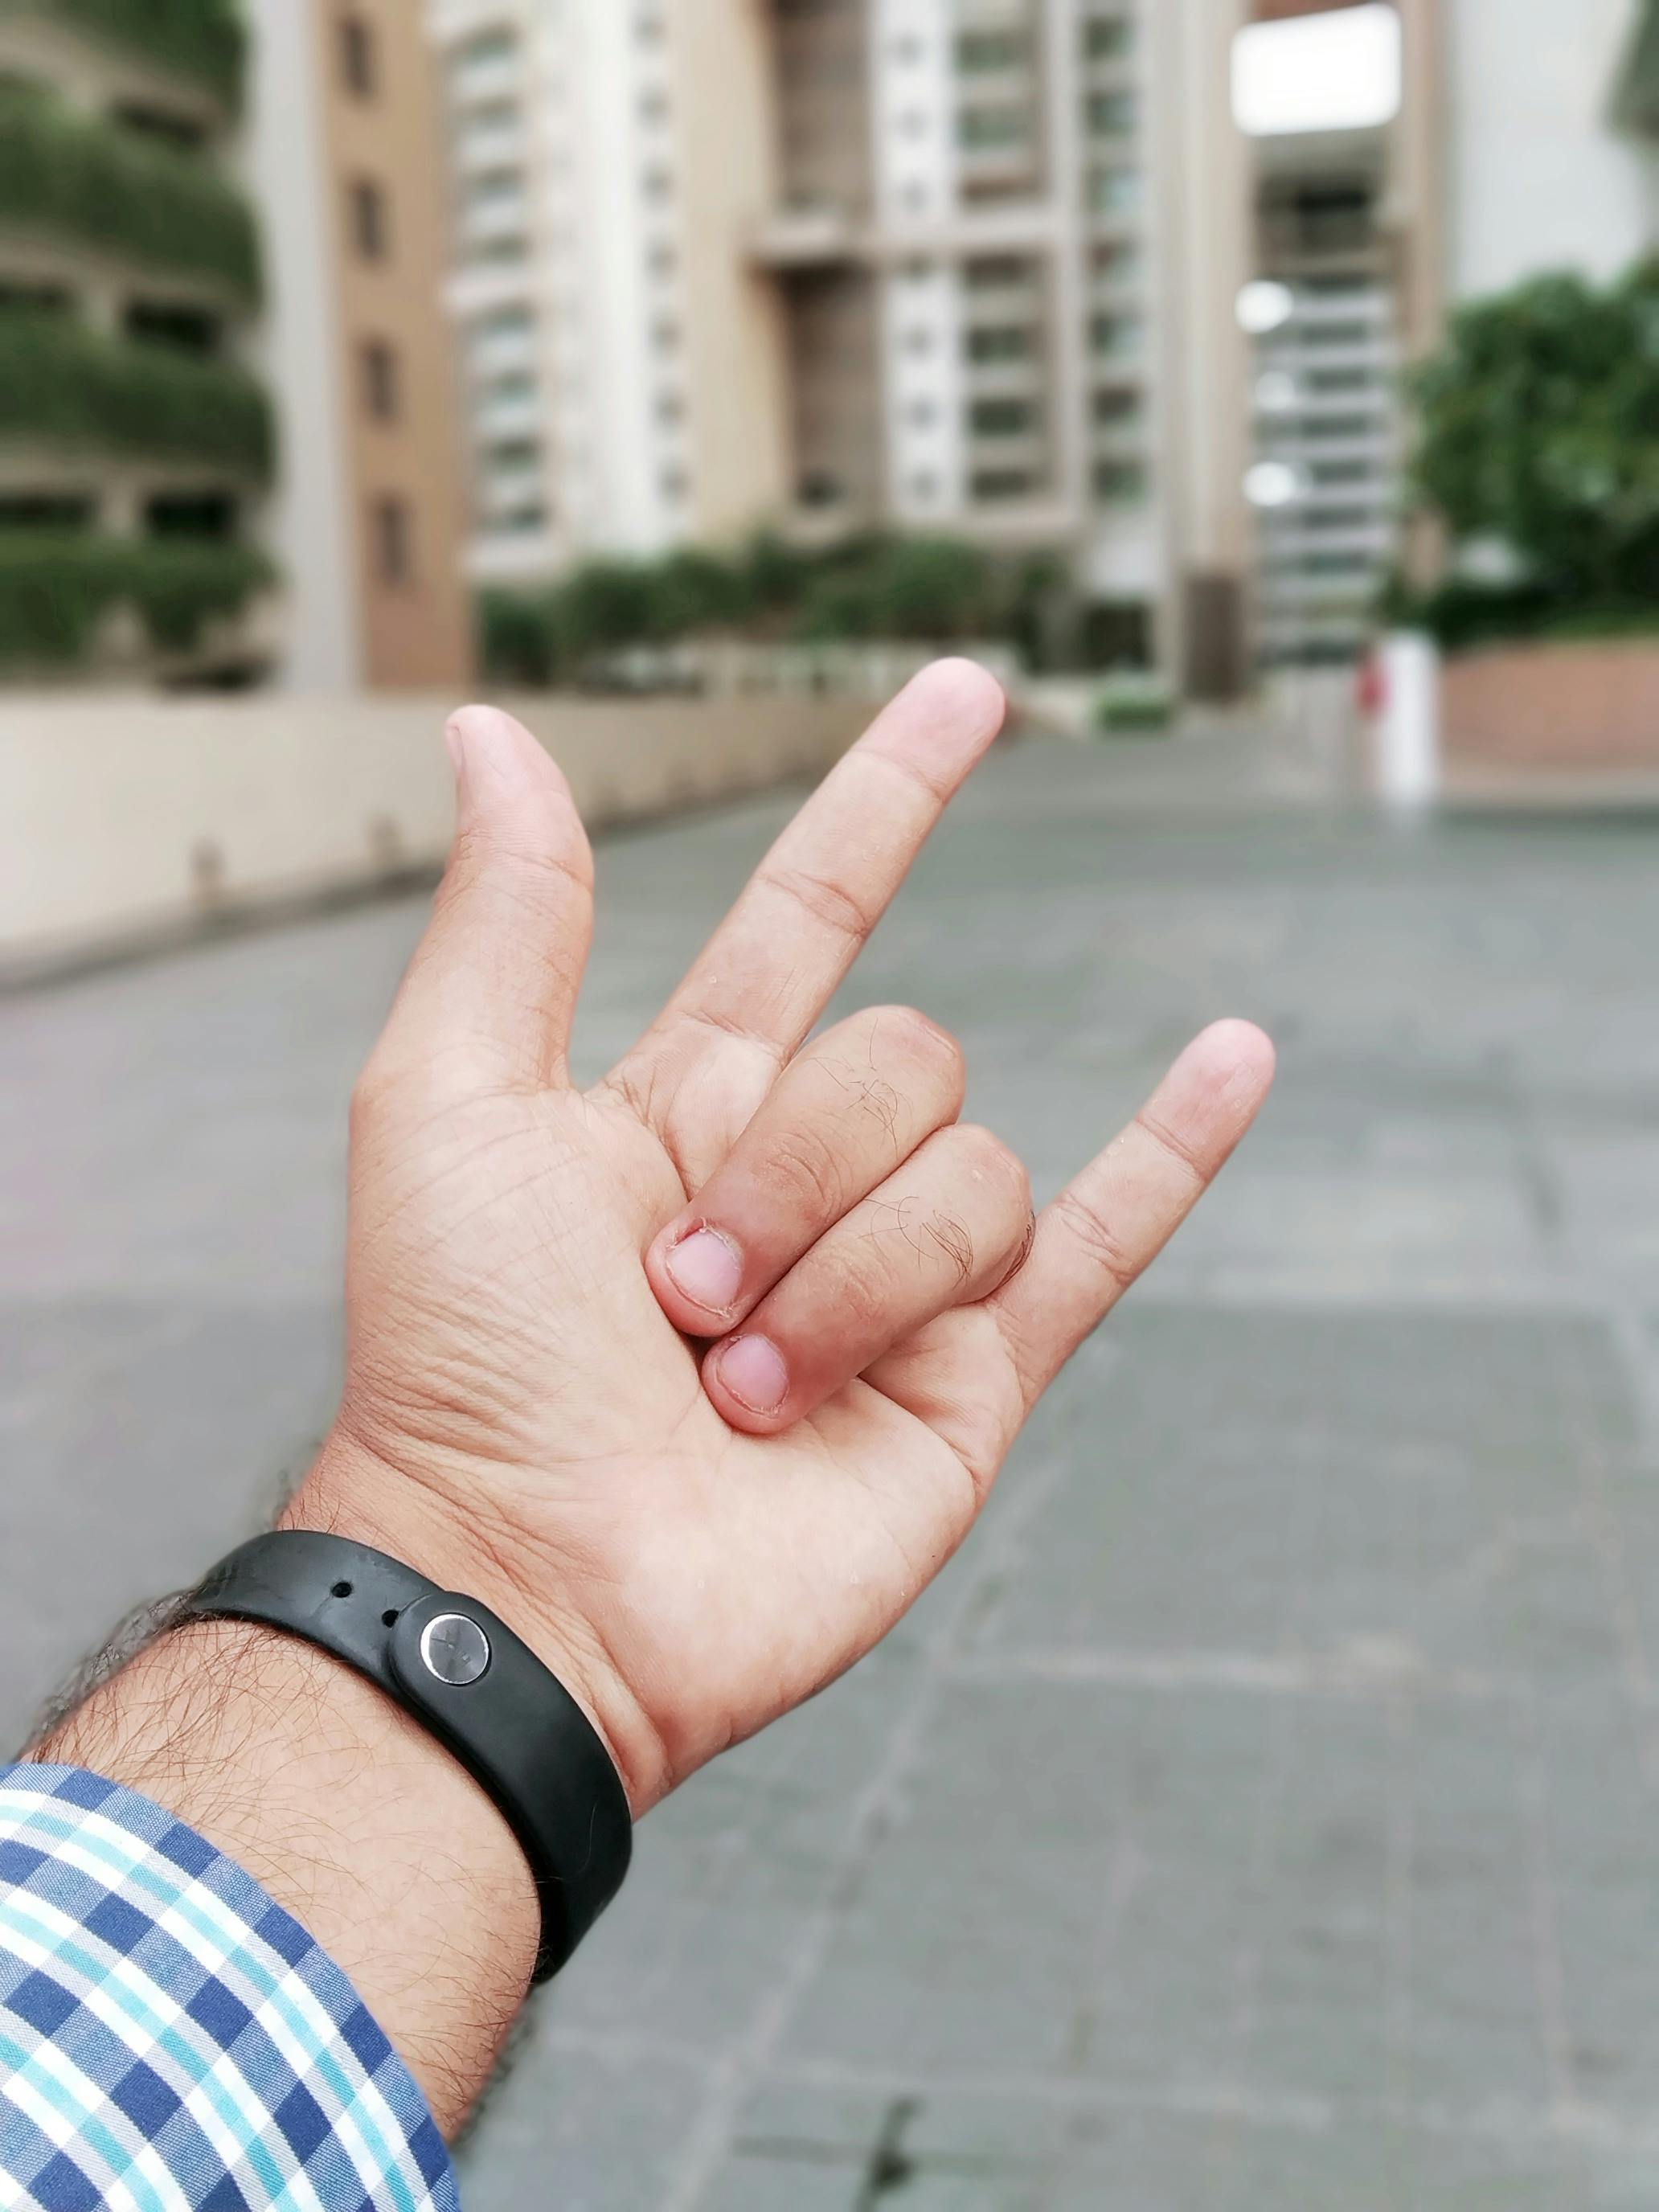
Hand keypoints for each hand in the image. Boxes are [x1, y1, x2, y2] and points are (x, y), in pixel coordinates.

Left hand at [295, 663, 1274, 1815]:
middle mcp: (806, 1177)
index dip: (889, 798)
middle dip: (795, 1175)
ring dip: (852, 1282)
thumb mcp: (443, 1106)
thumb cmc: (457, 1360)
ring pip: (972, 1177)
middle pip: (904, 1063)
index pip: (821, 908)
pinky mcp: (971, 1383)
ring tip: (745, 1389)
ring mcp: (895, 1282)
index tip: (971, 693)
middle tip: (679, 1297)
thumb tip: (494, 736)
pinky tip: (1235, 1061)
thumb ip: (508, 921)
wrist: (533, 1585)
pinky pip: (1102, 1242)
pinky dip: (1177, 1156)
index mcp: (691, 1101)